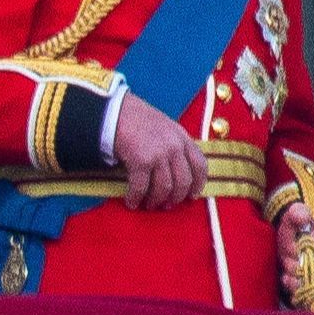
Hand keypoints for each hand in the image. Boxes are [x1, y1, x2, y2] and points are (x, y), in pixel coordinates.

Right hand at [111, 93, 206, 210]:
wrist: (113, 110)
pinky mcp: (141, 161)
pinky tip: (131, 201)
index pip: (200, 165)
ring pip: (164, 188)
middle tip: (167, 204)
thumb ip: (173, 142)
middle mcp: (174, 146)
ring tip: (149, 204)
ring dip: (156, 200)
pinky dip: (136, 197)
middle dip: (175, 197)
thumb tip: (175, 168)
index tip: (192, 195)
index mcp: (182, 136)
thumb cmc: (134, 117)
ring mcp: (159, 154)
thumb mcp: (163, 125)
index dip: (198, 184)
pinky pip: (141, 187)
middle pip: (183, 181)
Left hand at [276, 202, 313, 302]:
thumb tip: (303, 216)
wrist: (299, 255)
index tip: (288, 246)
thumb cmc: (295, 238)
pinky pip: (312, 293)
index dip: (295, 247)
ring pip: (312, 280)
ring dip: (293, 276)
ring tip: (288, 269)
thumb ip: (295, 215)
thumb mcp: (291, 223)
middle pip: (313, 265)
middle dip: (293, 262)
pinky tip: (290, 280)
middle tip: (286, 259)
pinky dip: (296, 288)